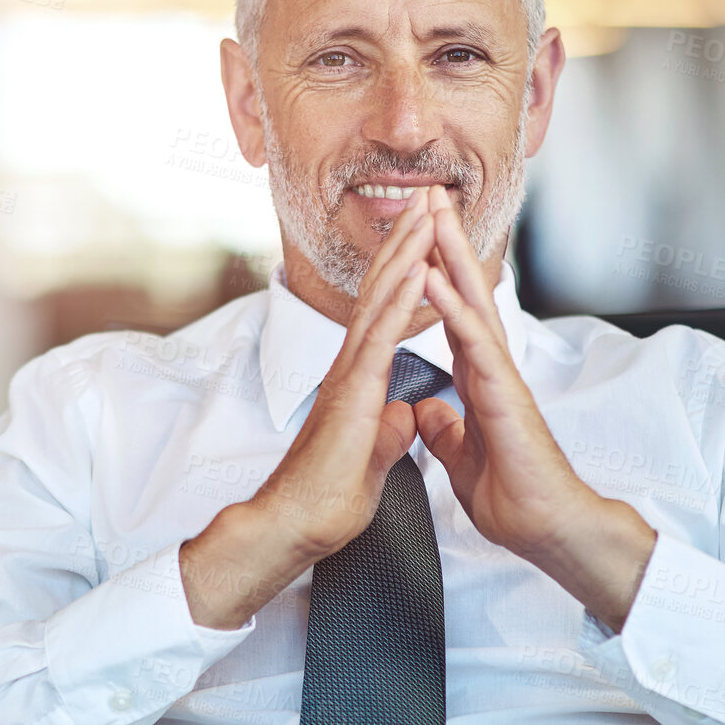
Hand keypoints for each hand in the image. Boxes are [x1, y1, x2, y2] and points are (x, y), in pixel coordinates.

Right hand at [180, 191, 436, 628]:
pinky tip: (417, 268)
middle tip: (427, 199)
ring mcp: (349, 375)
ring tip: (427, 212)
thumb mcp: (372, 457)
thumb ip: (385, 430)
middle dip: (405, 242)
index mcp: (357, 379)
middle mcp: (350, 367)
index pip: (383, 313)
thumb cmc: (326, 499)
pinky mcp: (352, 392)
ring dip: (405, 253)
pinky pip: (380, 336)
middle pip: (380, 291)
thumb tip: (402, 414)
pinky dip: (400, 299)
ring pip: (379, 300)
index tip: (424, 235)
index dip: (404, 271)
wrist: (297, 526)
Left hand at [413, 185, 655, 629]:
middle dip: (447, 242)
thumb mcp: (462, 458)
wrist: (546, 531)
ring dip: (452, 254)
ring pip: (473, 302)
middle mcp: (491, 368)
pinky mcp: (505, 393)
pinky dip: (453, 304)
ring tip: (432, 212)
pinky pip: (474, 340)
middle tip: (430, 195)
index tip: (417, 237)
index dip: (435, 275)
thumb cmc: (514, 498)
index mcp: (478, 380)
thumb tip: (429, 410)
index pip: (452, 314)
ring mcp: (501, 376)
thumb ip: (447, 430)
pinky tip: (434, 273)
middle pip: (466, 292)